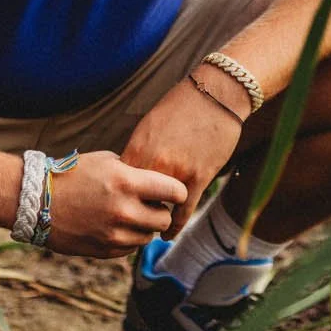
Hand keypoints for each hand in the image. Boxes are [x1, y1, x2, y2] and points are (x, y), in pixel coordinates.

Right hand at [41, 150, 187, 256]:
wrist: (34, 200)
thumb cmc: (71, 174)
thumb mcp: (106, 161)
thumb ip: (136, 172)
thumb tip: (161, 182)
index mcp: (127, 183)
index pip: (176, 192)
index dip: (177, 191)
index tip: (172, 191)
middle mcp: (124, 211)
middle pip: (165, 219)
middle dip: (160, 211)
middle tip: (148, 204)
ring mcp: (114, 234)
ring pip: (148, 236)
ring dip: (143, 226)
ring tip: (126, 213)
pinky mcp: (103, 251)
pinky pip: (130, 249)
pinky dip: (127, 239)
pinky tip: (113, 225)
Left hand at [122, 78, 245, 239]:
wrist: (216, 94)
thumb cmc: (182, 105)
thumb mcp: (150, 124)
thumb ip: (138, 150)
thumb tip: (127, 169)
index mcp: (138, 148)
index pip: (118, 184)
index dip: (115, 197)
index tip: (114, 205)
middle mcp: (154, 163)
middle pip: (134, 200)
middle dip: (130, 212)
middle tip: (125, 223)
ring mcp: (177, 173)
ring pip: (157, 209)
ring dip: (151, 222)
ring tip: (145, 230)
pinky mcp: (199, 178)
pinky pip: (183, 212)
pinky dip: (174, 226)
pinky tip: (167, 235)